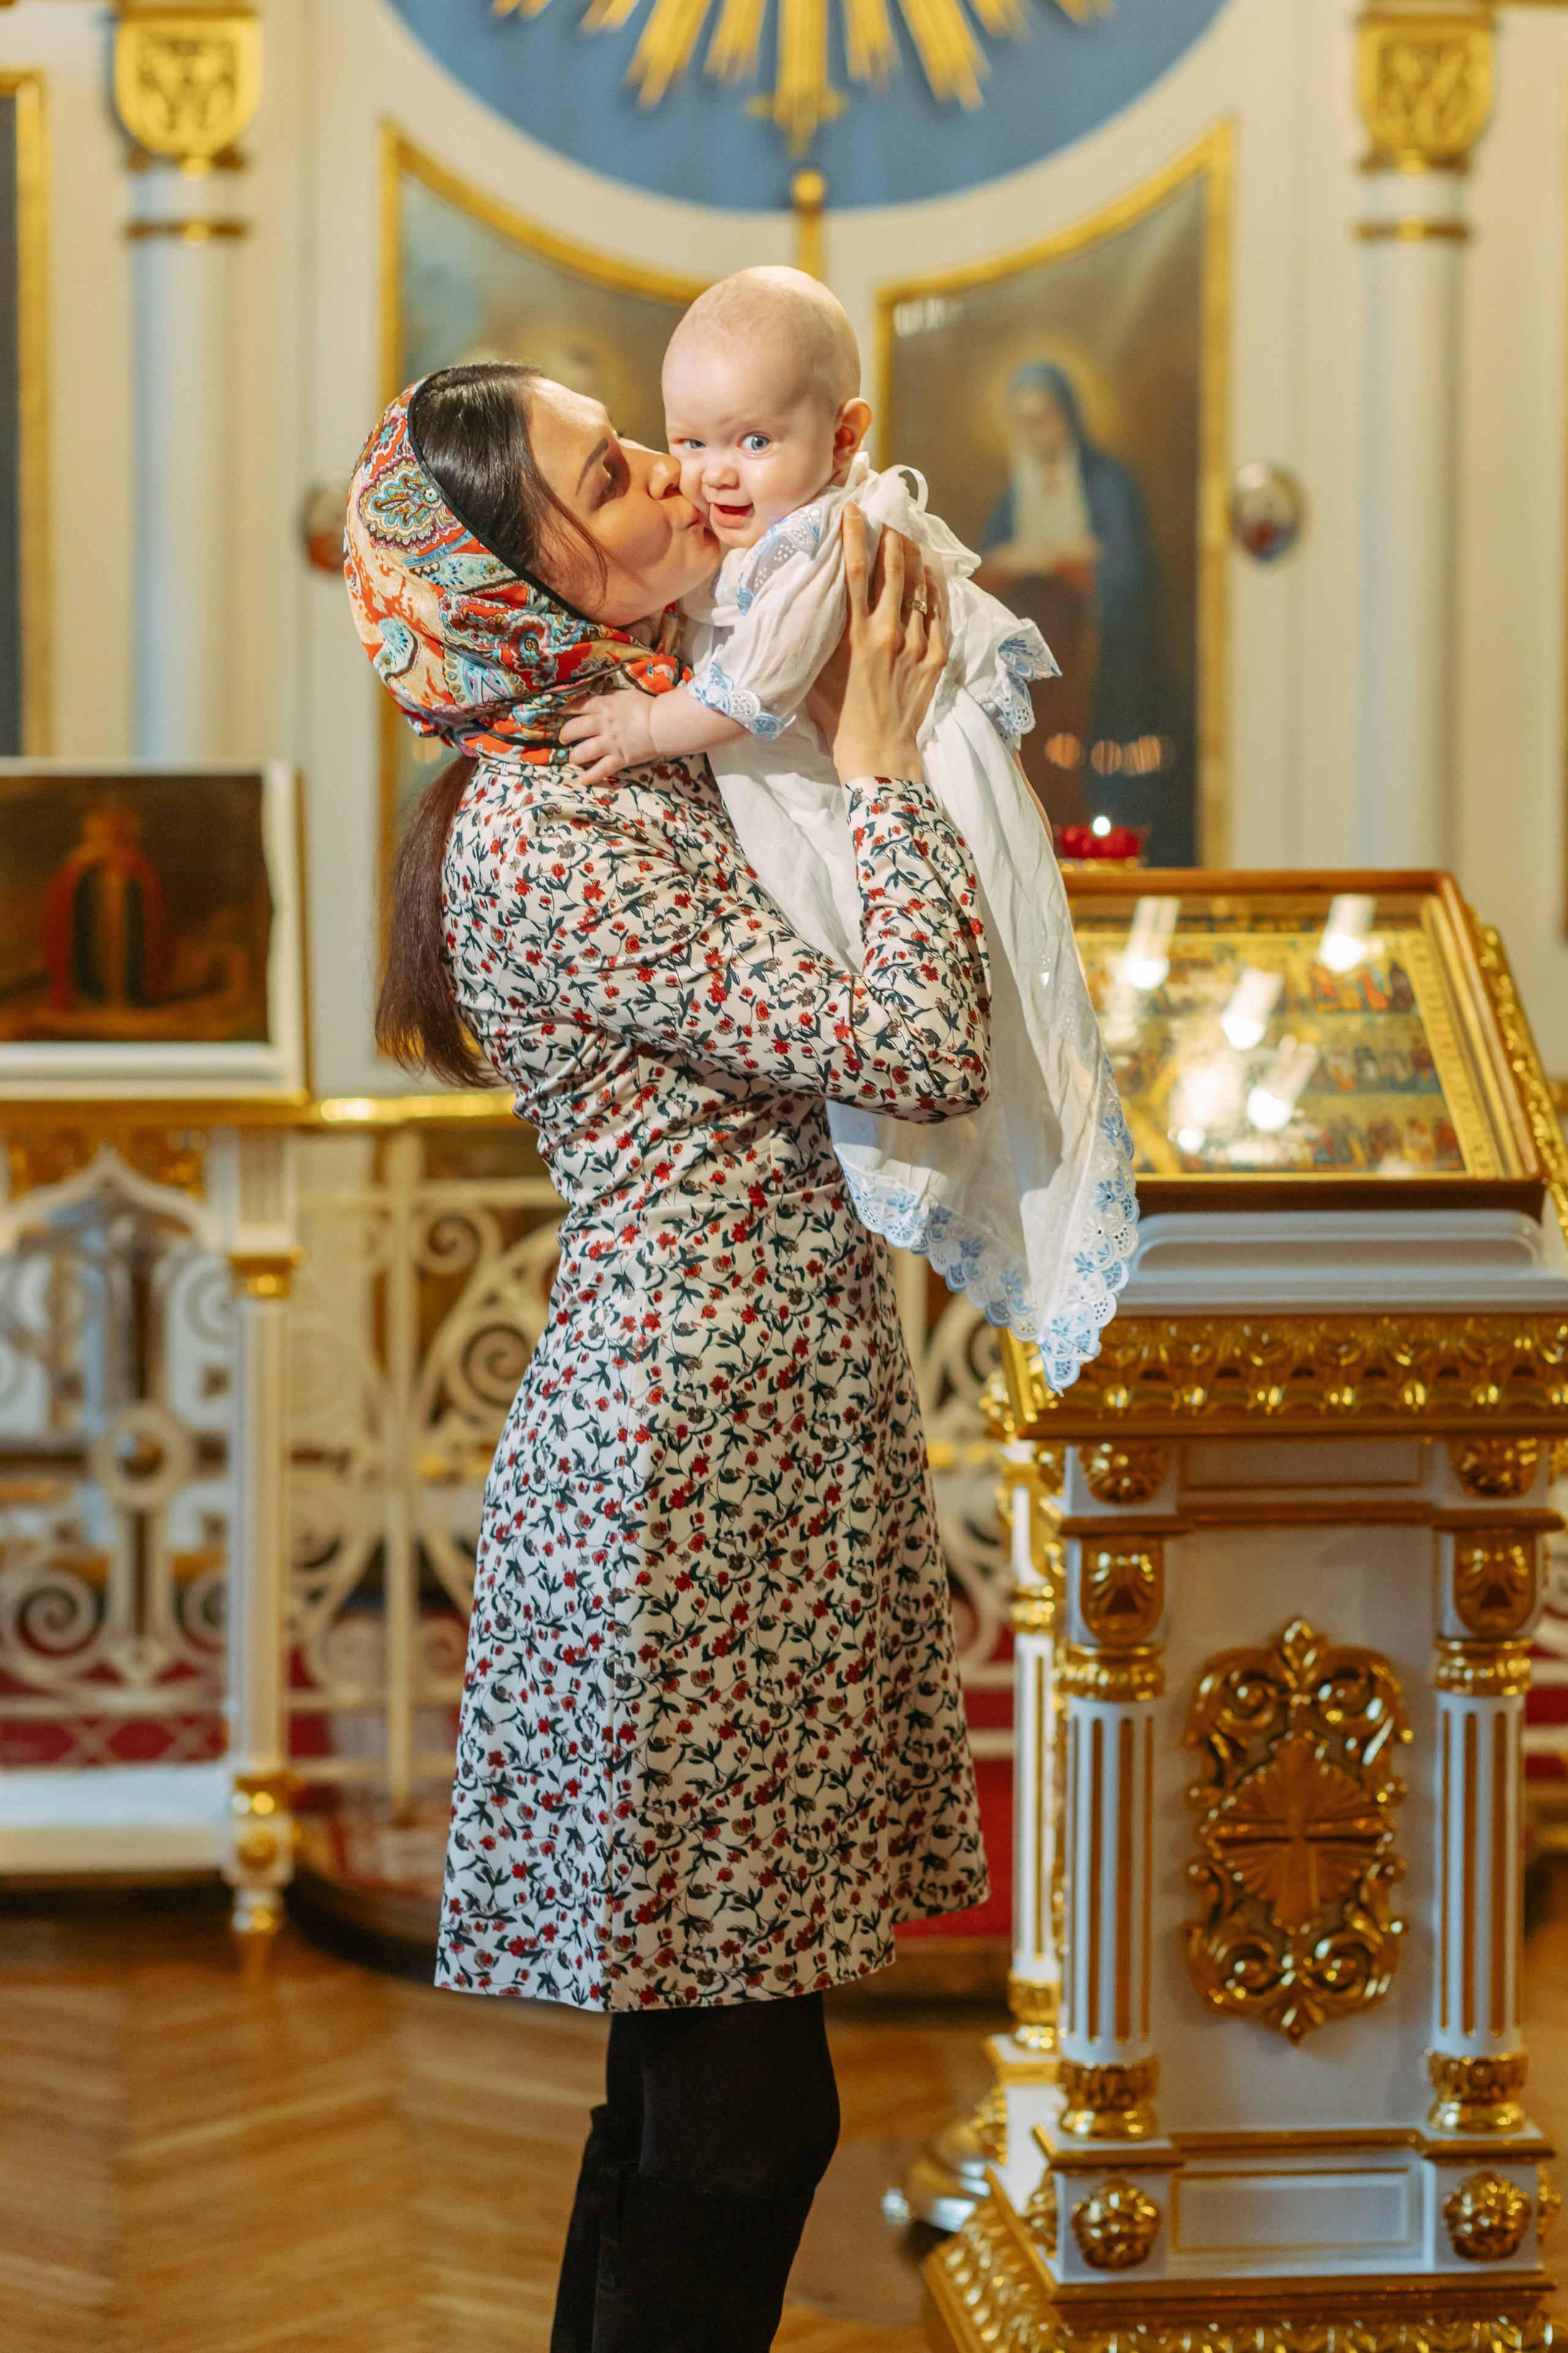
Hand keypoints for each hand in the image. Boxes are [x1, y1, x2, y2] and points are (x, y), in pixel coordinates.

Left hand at [559, 691, 657, 784]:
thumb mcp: (625, 695)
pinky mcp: (618, 759)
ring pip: (582, 752)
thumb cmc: (647, 706)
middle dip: (565, 734)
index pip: (579, 706)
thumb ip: (610, 698)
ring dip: (574, 756)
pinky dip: (589, 777)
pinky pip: (599, 771)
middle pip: (574, 729)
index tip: (558, 713)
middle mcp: (602, 724)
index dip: (566, 710)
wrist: (663, 724)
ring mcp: (609, 743)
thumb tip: (599, 699)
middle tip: (564, 738)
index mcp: (605, 706)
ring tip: (574, 758)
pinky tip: (582, 780)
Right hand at [803, 508, 947, 784]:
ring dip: (915, 558)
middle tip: (888, 519)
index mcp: (854, 634)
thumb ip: (815, 636)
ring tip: (909, 540)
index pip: (855, 571)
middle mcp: (887, 633)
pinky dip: (936, 589)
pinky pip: (939, 614)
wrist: (876, 752)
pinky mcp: (935, 659)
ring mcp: (915, 645)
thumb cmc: (838, 717)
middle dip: (891, 538)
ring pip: (920, 588)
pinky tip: (932, 574)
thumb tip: (806, 605)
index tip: (854, 509)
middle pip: (894, 570)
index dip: (855, 535)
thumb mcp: (815, 672)